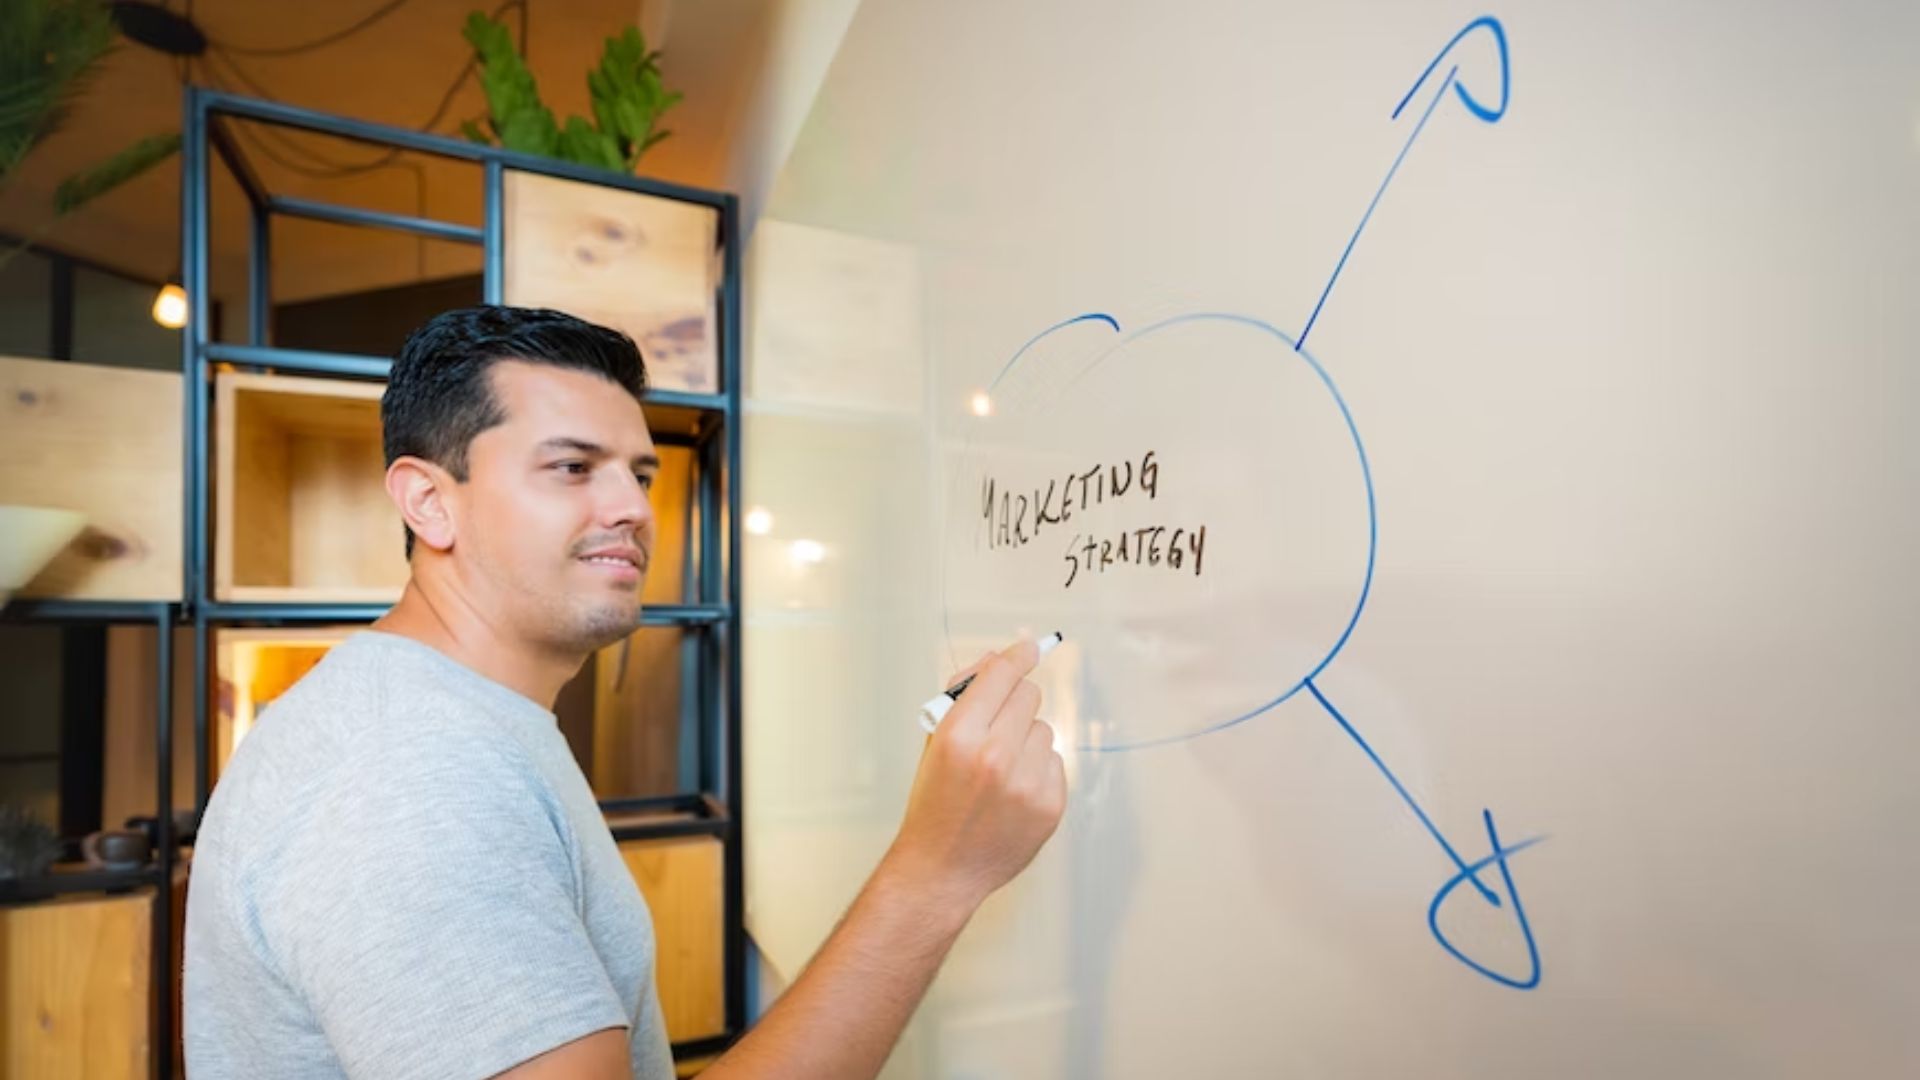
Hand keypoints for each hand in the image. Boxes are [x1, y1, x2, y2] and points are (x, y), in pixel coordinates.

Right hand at [882, 638, 1067, 915]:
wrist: (942, 869)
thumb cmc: (934, 802)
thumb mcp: (934, 743)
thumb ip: (964, 697)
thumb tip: (999, 660)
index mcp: (959, 736)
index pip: (1001, 675)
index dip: (1016, 657)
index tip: (1029, 647)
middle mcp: (995, 756)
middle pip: (1029, 696)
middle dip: (1015, 702)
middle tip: (998, 723)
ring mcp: (1027, 782)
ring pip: (1044, 729)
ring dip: (1026, 739)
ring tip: (1001, 768)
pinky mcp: (1050, 804)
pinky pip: (1055, 761)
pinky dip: (1038, 768)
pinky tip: (1014, 790)